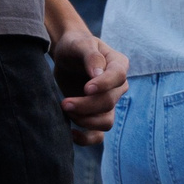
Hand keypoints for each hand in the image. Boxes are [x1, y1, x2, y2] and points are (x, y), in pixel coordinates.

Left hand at [51, 23, 128, 145]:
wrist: (67, 56)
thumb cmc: (75, 46)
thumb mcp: (81, 44)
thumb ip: (91, 56)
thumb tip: (97, 74)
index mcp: (119, 65)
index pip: (118, 77)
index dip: (104, 85)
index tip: (86, 88)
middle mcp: (118, 87)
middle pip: (109, 102)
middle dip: (86, 105)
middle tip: (64, 102)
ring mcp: (109, 103)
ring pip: (106, 122)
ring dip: (85, 121)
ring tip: (65, 109)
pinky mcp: (96, 116)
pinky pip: (98, 136)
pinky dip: (86, 139)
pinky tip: (71, 133)